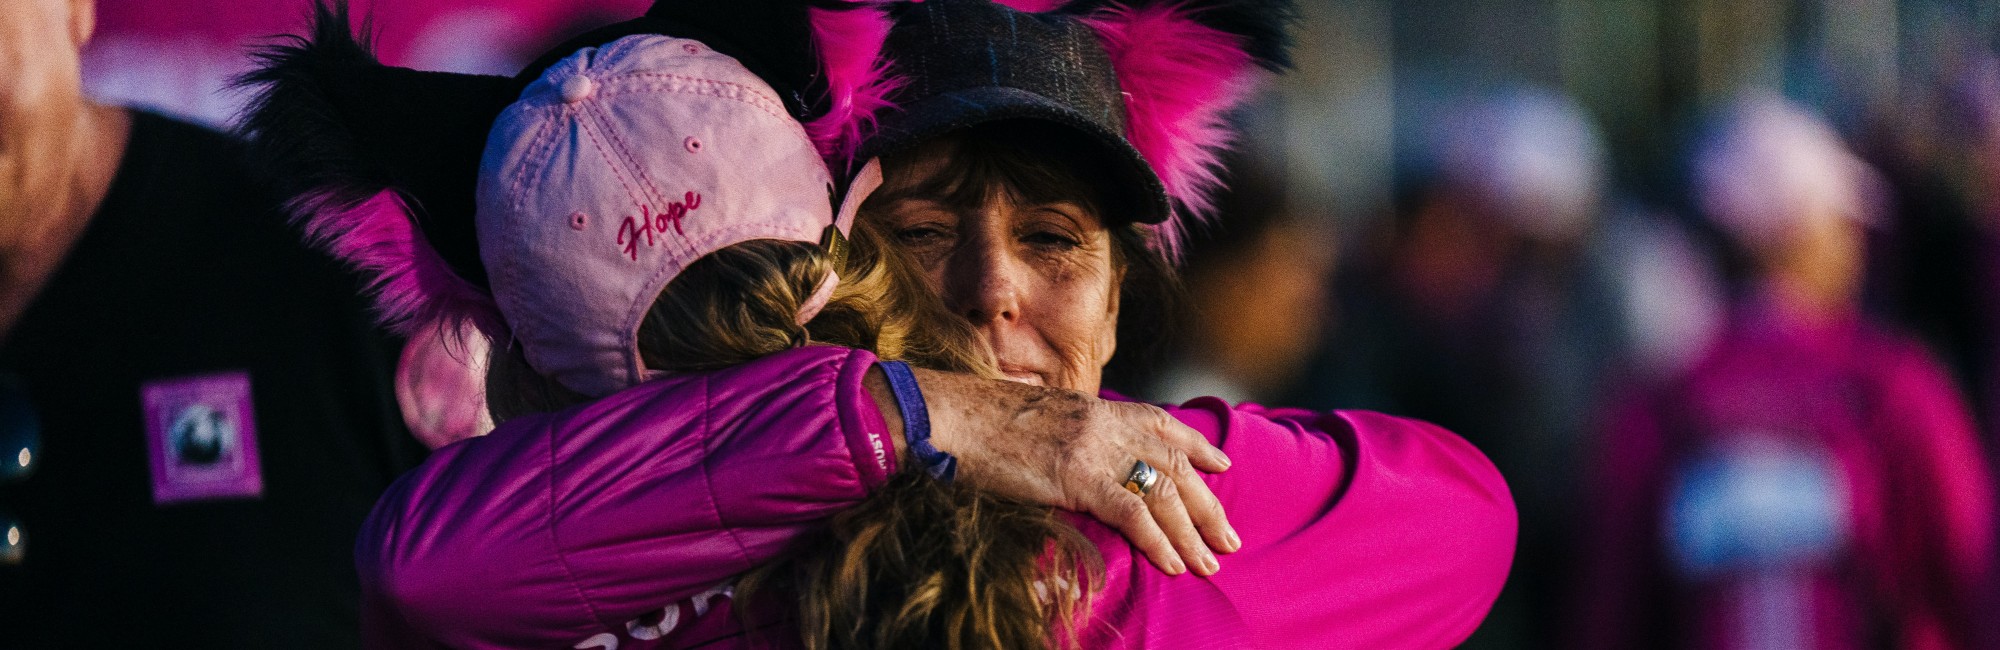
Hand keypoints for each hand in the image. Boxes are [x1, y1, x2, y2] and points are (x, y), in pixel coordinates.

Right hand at [901, 368, 1240, 575]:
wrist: (951, 415)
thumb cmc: (981, 422)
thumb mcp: (1039, 418)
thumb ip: (1070, 433)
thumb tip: (1078, 456)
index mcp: (1097, 408)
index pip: (1162, 423)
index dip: (1196, 446)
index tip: (1221, 465)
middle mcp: (1105, 424)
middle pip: (1174, 464)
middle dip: (1207, 504)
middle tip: (1230, 538)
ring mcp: (1093, 449)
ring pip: (1163, 491)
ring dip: (1192, 531)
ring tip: (1211, 562)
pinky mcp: (1077, 476)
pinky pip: (1131, 512)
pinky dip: (1158, 540)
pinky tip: (1174, 563)